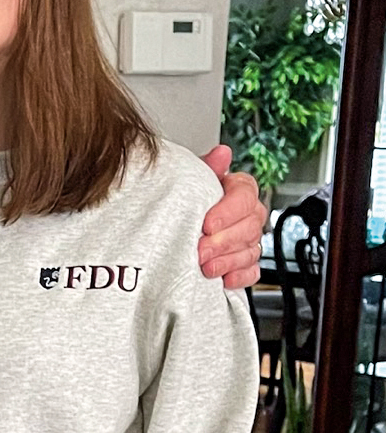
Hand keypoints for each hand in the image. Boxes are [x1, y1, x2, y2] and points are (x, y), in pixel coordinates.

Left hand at [198, 144, 267, 288]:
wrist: (179, 223)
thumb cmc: (189, 200)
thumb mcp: (194, 181)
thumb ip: (208, 168)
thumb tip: (222, 153)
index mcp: (240, 190)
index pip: (246, 196)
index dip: (228, 211)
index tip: (207, 224)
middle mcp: (249, 214)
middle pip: (248, 227)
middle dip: (223, 241)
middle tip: (200, 250)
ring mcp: (249, 240)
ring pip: (250, 251)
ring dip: (227, 261)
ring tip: (205, 267)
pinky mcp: (246, 263)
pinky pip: (251, 272)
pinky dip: (238, 277)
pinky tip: (224, 279)